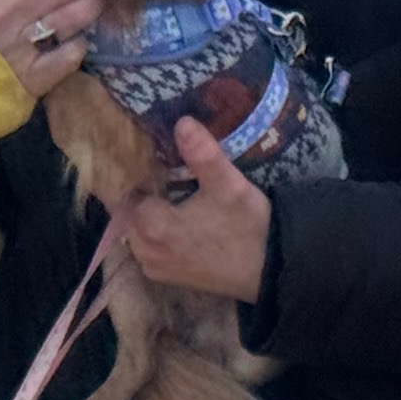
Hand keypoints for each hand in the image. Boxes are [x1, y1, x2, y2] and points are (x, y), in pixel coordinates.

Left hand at [108, 116, 271, 302]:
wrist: (269, 271)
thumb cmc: (246, 227)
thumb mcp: (229, 185)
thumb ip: (203, 154)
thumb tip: (182, 121)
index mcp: (152, 225)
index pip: (131, 190)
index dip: (144, 176)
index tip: (160, 165)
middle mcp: (145, 249)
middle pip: (131, 212)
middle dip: (145, 196)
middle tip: (170, 180)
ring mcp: (156, 267)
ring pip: (138, 232)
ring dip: (150, 217)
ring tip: (174, 200)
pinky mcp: (168, 278)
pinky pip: (150, 250)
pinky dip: (157, 238)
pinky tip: (181, 225)